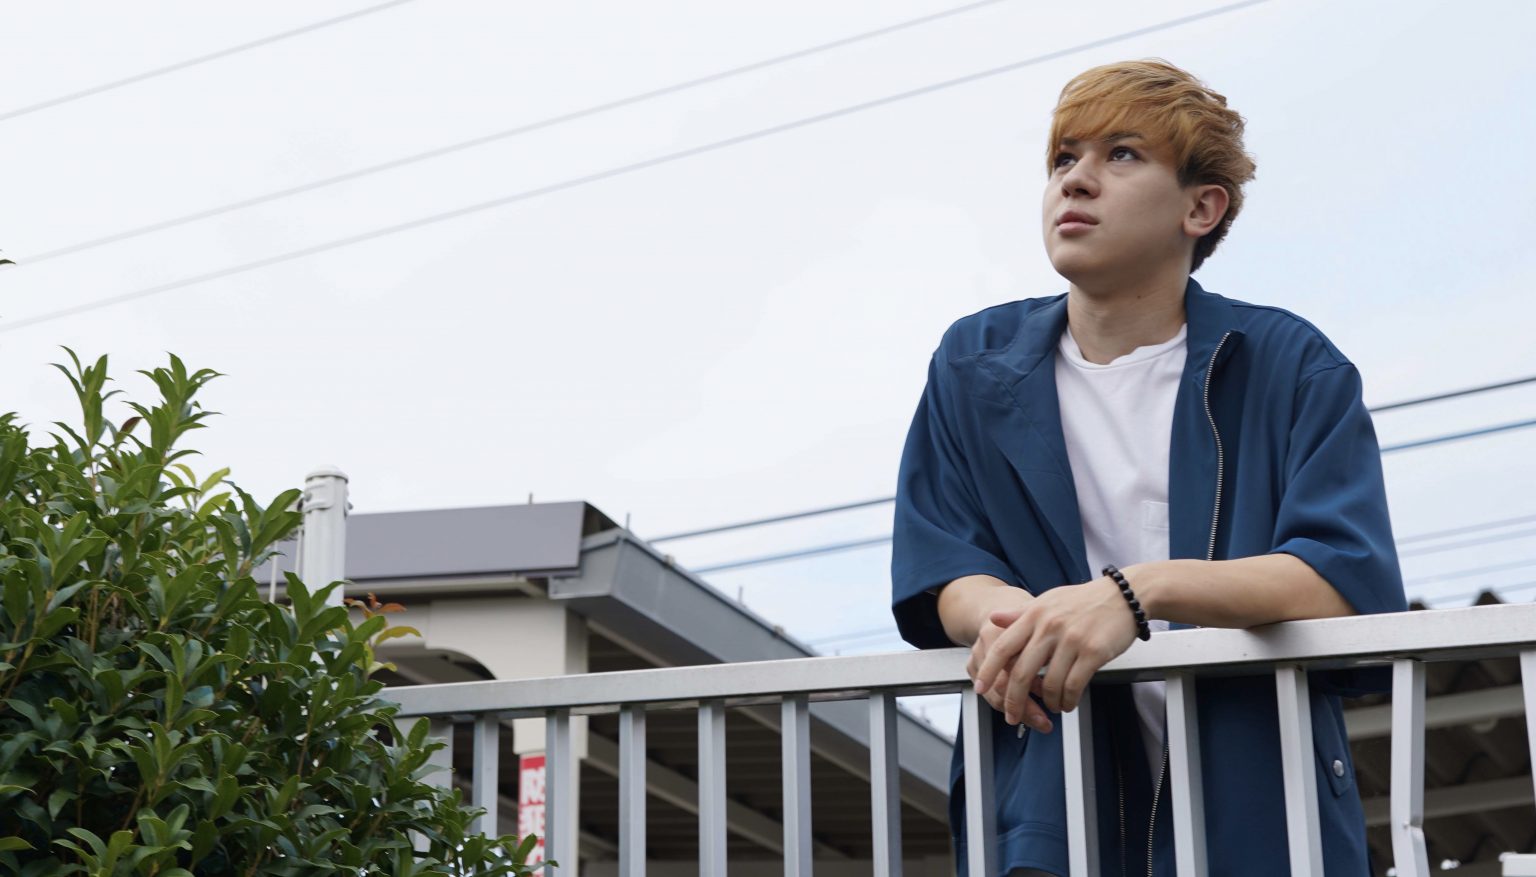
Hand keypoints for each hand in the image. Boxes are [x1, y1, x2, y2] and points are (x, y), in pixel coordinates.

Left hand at [974, 575, 1138, 731]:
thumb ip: (1020, 613)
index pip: (1003, 646)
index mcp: (1035, 614)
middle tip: (1012, 715)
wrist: (1125, 596)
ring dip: (1048, 702)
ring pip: (1049, 684)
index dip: (989, 670)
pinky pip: (1073, 685)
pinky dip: (1068, 700)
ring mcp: (1071, 639)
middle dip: (1013, 700)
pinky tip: (1068, 703)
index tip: (981, 688)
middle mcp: (1049, 626)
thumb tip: (992, 618)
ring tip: (1052, 706)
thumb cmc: (1085, 601)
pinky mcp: (1093, 652)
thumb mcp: (1048, 601)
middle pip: (1021, 672)